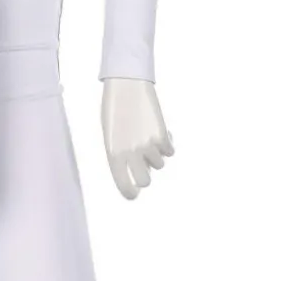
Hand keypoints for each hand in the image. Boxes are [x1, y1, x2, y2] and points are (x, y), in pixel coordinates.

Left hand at [100, 78, 173, 199]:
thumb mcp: (111, 135)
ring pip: (159, 164)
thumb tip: (140, 170)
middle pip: (146, 181)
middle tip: (144, 165)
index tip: (134, 194)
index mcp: (113, 154)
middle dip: (146, 175)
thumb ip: (122, 155)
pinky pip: (169, 151)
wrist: (126, 86)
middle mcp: (131, 153)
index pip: (124, 185)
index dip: (130, 193)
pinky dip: (166, 144)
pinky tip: (159, 130)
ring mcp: (148, 145)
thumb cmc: (114, 110)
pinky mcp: (162, 136)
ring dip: (155, 154)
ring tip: (146, 135)